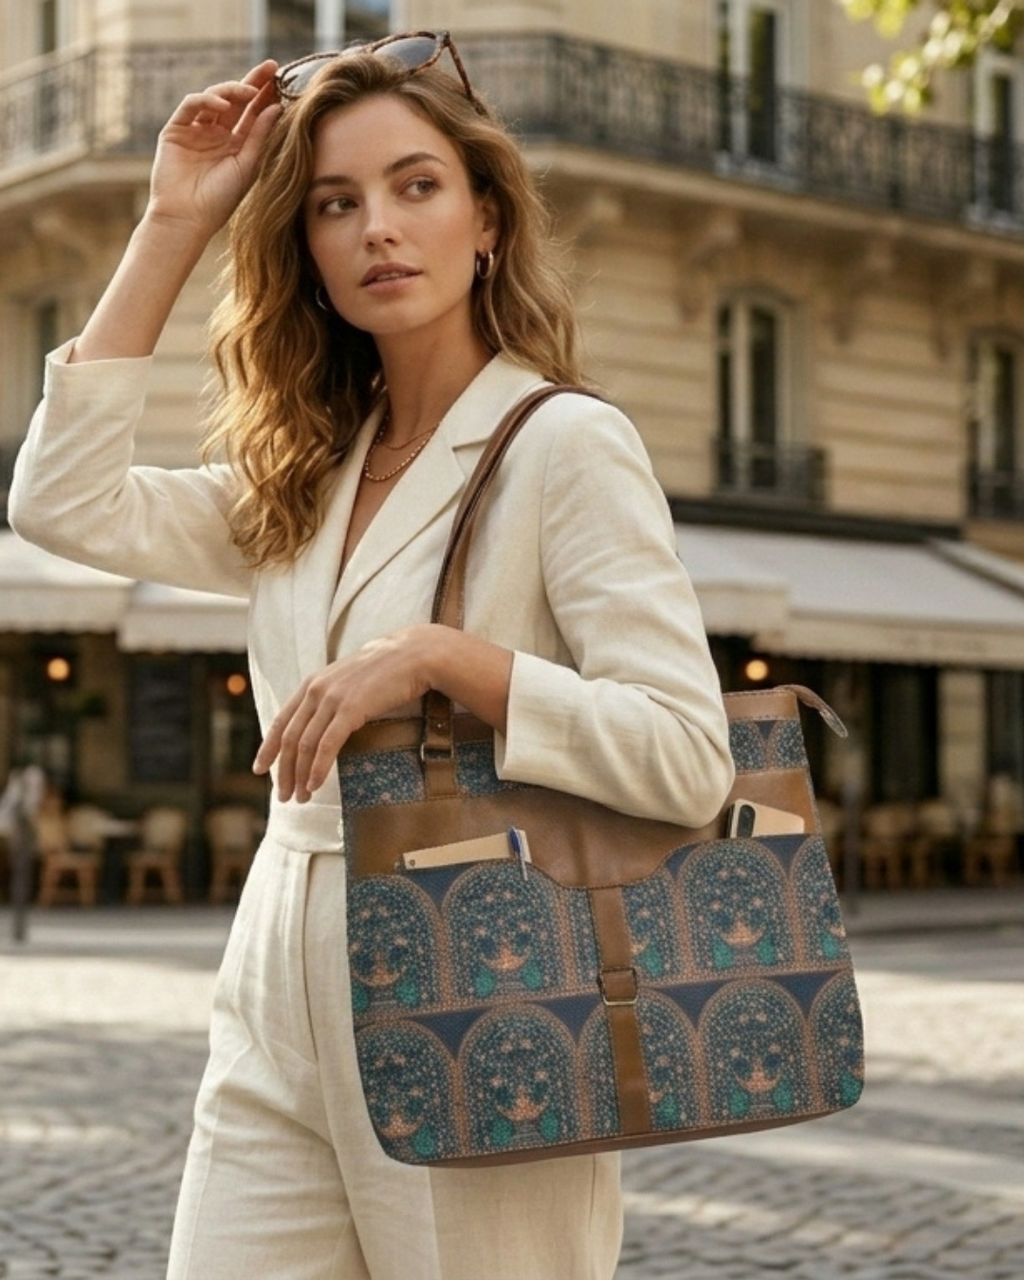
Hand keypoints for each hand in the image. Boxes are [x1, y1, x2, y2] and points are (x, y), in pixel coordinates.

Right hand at [147, 60, 281, 236]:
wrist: (188, 218)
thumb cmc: (220, 200)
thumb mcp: (247, 166)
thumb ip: (260, 136)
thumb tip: (277, 107)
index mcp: (236, 144)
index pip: (252, 113)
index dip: (266, 95)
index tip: (282, 79)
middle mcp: (216, 134)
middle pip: (236, 100)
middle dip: (253, 82)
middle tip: (270, 67)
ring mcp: (196, 130)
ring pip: (214, 98)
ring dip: (232, 91)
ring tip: (250, 92)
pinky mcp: (176, 129)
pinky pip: (191, 106)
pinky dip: (206, 102)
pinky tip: (223, 108)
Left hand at [253, 627, 436, 803]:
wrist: (412, 654)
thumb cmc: (385, 671)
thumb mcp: (348, 682)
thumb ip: (331, 699)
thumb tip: (323, 725)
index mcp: (312, 684)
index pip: (281, 721)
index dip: (268, 748)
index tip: (260, 770)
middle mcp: (316, 691)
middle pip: (289, 738)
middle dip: (283, 772)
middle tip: (284, 796)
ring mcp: (332, 699)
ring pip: (305, 744)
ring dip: (300, 775)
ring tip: (302, 798)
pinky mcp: (351, 708)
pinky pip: (327, 744)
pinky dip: (318, 767)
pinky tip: (315, 784)